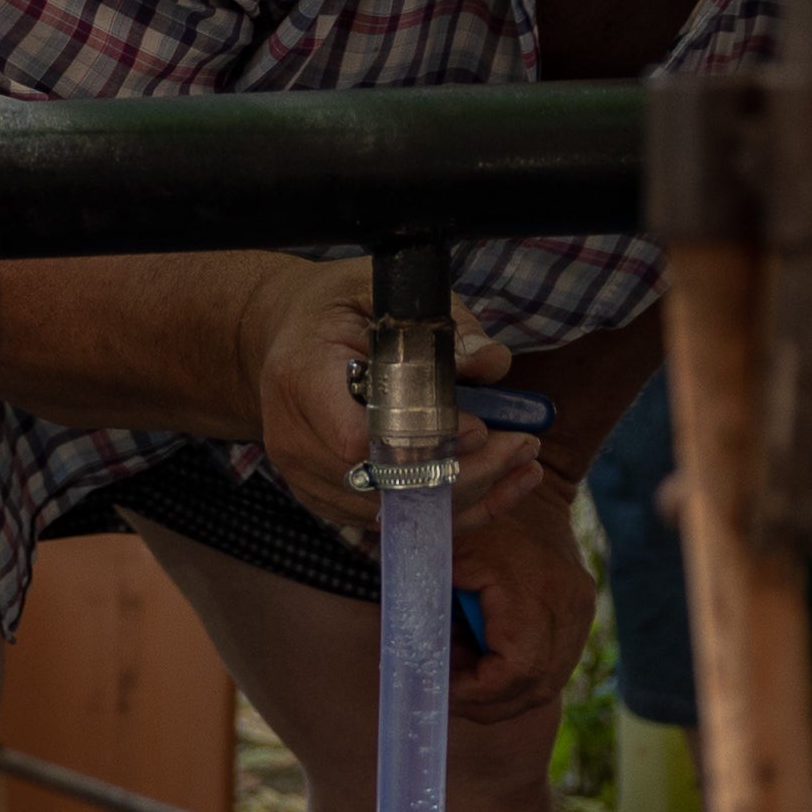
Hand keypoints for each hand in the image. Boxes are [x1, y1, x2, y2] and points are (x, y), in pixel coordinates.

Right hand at [239, 266, 535, 544]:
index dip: (424, 443)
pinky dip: (452, 511)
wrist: (287, 337)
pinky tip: (501, 487)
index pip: (358, 438)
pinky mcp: (326, 499)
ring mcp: (304, 477)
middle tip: (524, 446)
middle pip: (383, 486)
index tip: (483, 428)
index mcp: (301, 377)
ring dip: (469, 495)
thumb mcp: (384, 290)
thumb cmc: (339, 308)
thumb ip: (440, 323)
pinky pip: (393, 521)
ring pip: (394, 513)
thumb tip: (490, 363)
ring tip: (523, 463)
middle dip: (465, 474)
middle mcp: (293, 439)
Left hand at [453, 468, 602, 728]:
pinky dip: (517, 676)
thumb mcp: (445, 559)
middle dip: (486, 701)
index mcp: (534, 589)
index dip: (477, 691)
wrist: (528, 493)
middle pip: (535, 687)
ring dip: (501, 693)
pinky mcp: (581, 616)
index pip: (516, 670)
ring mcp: (581, 612)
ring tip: (463, 671)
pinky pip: (552, 667)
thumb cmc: (476, 524)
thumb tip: (414, 665)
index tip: (443, 687)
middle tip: (447, 690)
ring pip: (546, 684)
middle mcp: (569, 605)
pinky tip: (484, 659)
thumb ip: (429, 607)